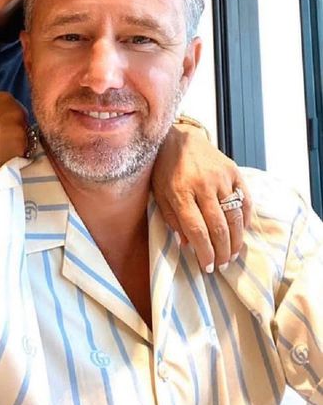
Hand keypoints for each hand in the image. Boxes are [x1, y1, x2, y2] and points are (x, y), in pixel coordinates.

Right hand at [0, 92, 28, 191]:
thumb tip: (2, 129)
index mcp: (4, 98)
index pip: (17, 114)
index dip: (8, 128)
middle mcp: (15, 111)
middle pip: (24, 129)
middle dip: (13, 139)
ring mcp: (18, 131)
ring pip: (23, 145)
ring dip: (12, 153)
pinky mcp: (17, 151)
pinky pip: (19, 159)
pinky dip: (9, 163)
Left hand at [151, 124, 251, 272]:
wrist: (178, 137)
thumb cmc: (165, 169)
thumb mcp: (159, 194)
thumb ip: (172, 219)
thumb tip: (188, 245)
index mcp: (180, 192)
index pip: (197, 230)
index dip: (205, 252)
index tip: (207, 267)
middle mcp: (203, 185)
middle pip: (218, 227)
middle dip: (222, 252)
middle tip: (221, 265)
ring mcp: (221, 177)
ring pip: (234, 217)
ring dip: (236, 241)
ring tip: (232, 254)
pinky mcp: (233, 171)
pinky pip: (245, 200)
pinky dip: (245, 220)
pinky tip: (240, 232)